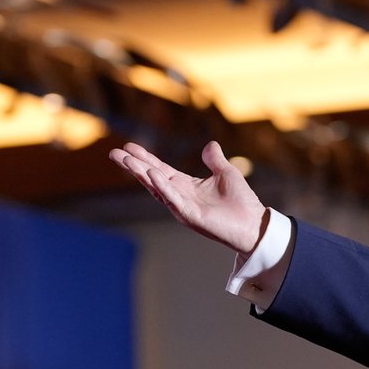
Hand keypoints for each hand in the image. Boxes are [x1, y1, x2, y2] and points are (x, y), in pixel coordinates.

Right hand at [109, 140, 267, 254]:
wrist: (254, 224)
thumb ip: (215, 160)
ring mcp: (183, 206)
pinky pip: (173, 199)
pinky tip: (152, 174)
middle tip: (114, 153)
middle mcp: (181, 196)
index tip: (128, 147)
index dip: (145, 158)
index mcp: (187, 186)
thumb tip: (209, 144)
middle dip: (134, 165)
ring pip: (157, 188)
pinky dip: (162, 186)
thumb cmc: (241, 202)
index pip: (161, 169)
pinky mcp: (191, 215)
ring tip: (126, 160)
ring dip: (142, 173)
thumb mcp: (227, 173)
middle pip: (152, 177)